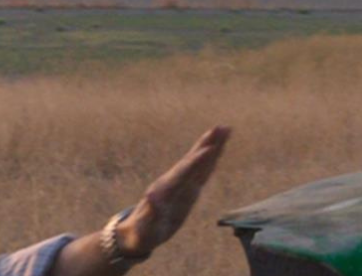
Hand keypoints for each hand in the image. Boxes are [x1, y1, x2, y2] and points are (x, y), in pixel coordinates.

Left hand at [113, 126, 230, 255]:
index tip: (209, 149)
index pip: (183, 172)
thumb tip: (151, 198)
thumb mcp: (145, 228)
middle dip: (206, 144)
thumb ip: (150, 214)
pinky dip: (210, 160)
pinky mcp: (186, 190)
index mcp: (165, 190)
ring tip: (224, 130)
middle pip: (192, 160)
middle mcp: (173, 182)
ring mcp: (180, 185)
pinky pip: (201, 171)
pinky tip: (217, 151)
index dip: (196, 161)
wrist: (137, 233)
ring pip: (199, 162)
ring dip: (211, 146)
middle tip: (221, 127)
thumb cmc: (141, 233)